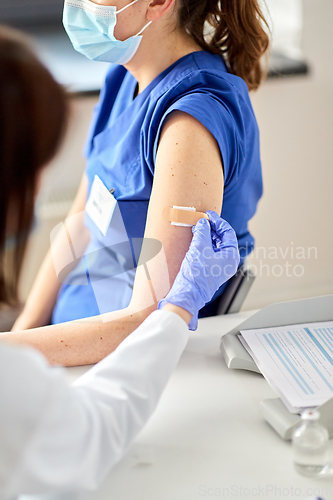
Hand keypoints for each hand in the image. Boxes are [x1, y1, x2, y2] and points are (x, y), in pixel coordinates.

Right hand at [158, 211, 239, 329]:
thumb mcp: (199, 248)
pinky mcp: (210, 269)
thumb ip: (203, 232)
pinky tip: (195, 238)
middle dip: (211, 228)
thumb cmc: (196, 274)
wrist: (187, 294)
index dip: (218, 221)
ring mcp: (219, 266)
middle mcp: (228, 261)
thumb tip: (203, 222)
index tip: (208, 214)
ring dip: (206, 235)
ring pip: (215, 245)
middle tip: (201, 219)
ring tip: (196, 227)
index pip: (228, 233)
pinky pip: (209, 252)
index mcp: (231, 256)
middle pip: (222, 238)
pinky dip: (203, 243)